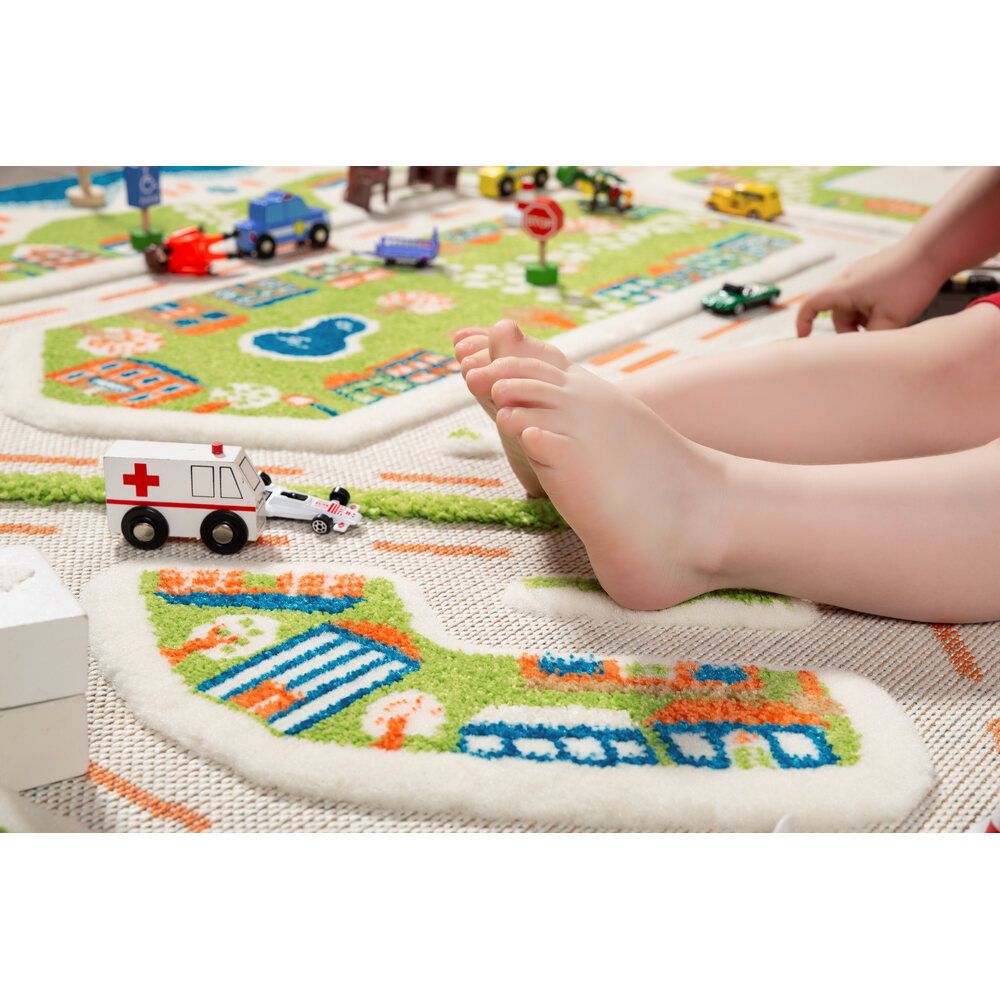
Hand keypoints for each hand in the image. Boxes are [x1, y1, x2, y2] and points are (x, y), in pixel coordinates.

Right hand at [796, 242, 944, 336]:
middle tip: (872, 338)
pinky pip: (864, 297)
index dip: (802, 323)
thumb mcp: (891, 320)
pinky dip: (871, 309)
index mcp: (844, 289)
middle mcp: (847, 279)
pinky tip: (893, 311)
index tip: (805, 339)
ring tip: (888, 324)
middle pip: (836, 313)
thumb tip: (863, 353)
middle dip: (849, 330)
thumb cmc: (910, 282)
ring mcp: (861, 274)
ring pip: (852, 306)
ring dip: (863, 320)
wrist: (933, 251)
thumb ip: (872, 340)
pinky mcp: (874, 273)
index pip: (810, 304)